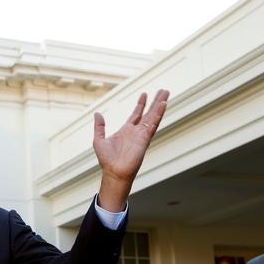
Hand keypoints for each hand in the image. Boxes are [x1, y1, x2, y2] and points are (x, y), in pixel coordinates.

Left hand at [93, 89, 168, 211]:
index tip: (144, 94)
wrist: (114, 172)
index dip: (140, 104)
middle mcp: (136, 132)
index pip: (136, 115)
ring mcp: (142, 135)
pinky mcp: (145, 139)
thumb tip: (97, 114)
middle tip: (163, 91)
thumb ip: (99, 127)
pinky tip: (162, 105)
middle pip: (148, 113)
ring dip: (159, 105)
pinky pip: (153, 124)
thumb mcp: (99, 140)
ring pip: (153, 116)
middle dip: (155, 102)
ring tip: (165, 93)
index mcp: (126, 131)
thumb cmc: (107, 160)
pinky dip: (158, 114)